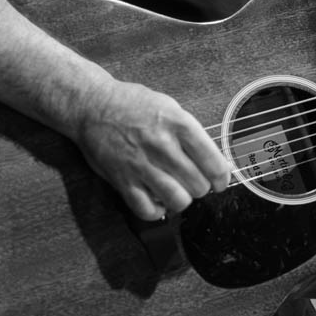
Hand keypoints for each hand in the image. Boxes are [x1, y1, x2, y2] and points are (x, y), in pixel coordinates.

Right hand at [72, 78, 233, 221]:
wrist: (93, 105)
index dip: (222, 178)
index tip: (220, 181)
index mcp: (178, 124)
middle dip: (201, 187)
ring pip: (178, 201)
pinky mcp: (123, 180)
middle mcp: (162, 145)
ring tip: (176, 191)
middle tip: (194, 182)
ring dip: (181, 200)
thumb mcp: (169, 107)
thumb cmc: (133, 104)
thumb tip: (211, 161)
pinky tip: (156, 199)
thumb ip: (190, 133)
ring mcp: (141, 165)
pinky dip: (156, 210)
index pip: (213, 162)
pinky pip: (147, 210)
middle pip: (198, 185)